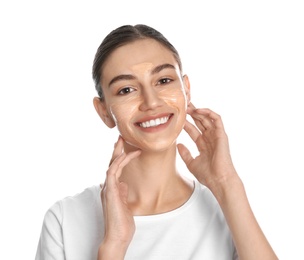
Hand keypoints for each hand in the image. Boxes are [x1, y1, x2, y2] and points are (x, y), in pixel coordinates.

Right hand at [99, 136, 140, 255]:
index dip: (119, 157)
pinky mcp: (110, 190)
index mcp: (111, 188)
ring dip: (117, 152)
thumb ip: (122, 192)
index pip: (115, 169)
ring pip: (111, 164)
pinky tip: (126, 154)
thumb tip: (123, 183)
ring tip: (123, 140)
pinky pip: (113, 171)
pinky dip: (119, 162)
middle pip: (111, 163)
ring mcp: (108, 188)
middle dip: (116, 150)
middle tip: (121, 137)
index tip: (125, 147)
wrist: (117, 235)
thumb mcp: (124, 203)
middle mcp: (108, 186)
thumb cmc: (122, 222)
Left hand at [177, 103, 236, 190]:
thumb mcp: (191, 163)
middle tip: (182, 105)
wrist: (219, 180)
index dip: (185, 122)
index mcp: (203, 144)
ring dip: (198, 110)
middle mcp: (209, 138)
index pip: (192, 130)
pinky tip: (198, 110)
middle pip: (200, 121)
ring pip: (207, 118)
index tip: (176, 117)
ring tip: (188, 105)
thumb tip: (178, 145)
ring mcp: (216, 136)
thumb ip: (185, 154)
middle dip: (191, 113)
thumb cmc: (208, 175)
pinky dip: (208, 113)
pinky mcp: (221, 134)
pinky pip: (217, 119)